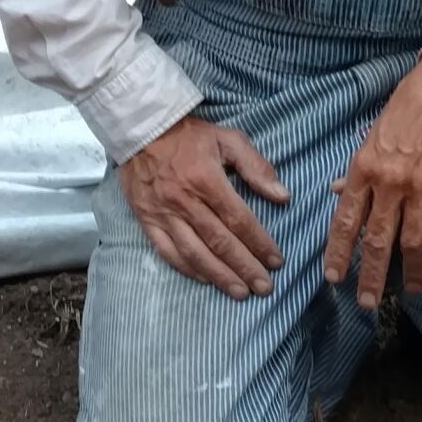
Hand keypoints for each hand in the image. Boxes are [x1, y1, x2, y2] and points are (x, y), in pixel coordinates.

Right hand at [118, 114, 288, 297]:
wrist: (139, 129)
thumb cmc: (188, 135)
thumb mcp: (228, 138)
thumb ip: (256, 166)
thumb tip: (282, 196)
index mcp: (207, 180)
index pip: (239, 220)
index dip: (259, 243)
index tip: (277, 261)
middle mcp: (185, 202)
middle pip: (220, 242)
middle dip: (245, 267)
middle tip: (265, 287)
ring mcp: (163, 214)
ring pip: (195, 253)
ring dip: (219, 276)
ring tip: (240, 292)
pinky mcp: (147, 221)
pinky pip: (168, 252)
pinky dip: (188, 269)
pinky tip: (206, 279)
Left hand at [324, 50, 421, 312]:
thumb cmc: (408, 106)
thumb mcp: (371, 134)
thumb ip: (355, 169)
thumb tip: (334, 190)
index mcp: (364, 169)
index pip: (345, 220)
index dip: (338, 252)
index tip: (334, 277)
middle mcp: (389, 183)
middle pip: (376, 239)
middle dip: (371, 275)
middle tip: (366, 301)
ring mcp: (421, 188)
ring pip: (412, 241)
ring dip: (410, 273)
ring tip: (409, 295)